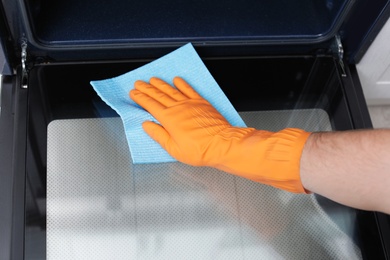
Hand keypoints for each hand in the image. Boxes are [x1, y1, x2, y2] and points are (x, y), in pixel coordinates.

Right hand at [130, 77, 310, 192]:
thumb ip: (159, 135)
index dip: (141, 98)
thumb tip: (147, 125)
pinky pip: (189, 90)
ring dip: (161, 84)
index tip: (134, 93)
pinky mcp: (202, 103)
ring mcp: (190, 104)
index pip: (150, 105)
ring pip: (172, 90)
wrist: (222, 145)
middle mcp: (178, 108)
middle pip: (159, 95)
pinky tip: (177, 79)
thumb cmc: (199, 150)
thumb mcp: (173, 149)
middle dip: (147, 88)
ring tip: (153, 79)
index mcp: (169, 120)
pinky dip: (182, 84)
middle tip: (139, 83)